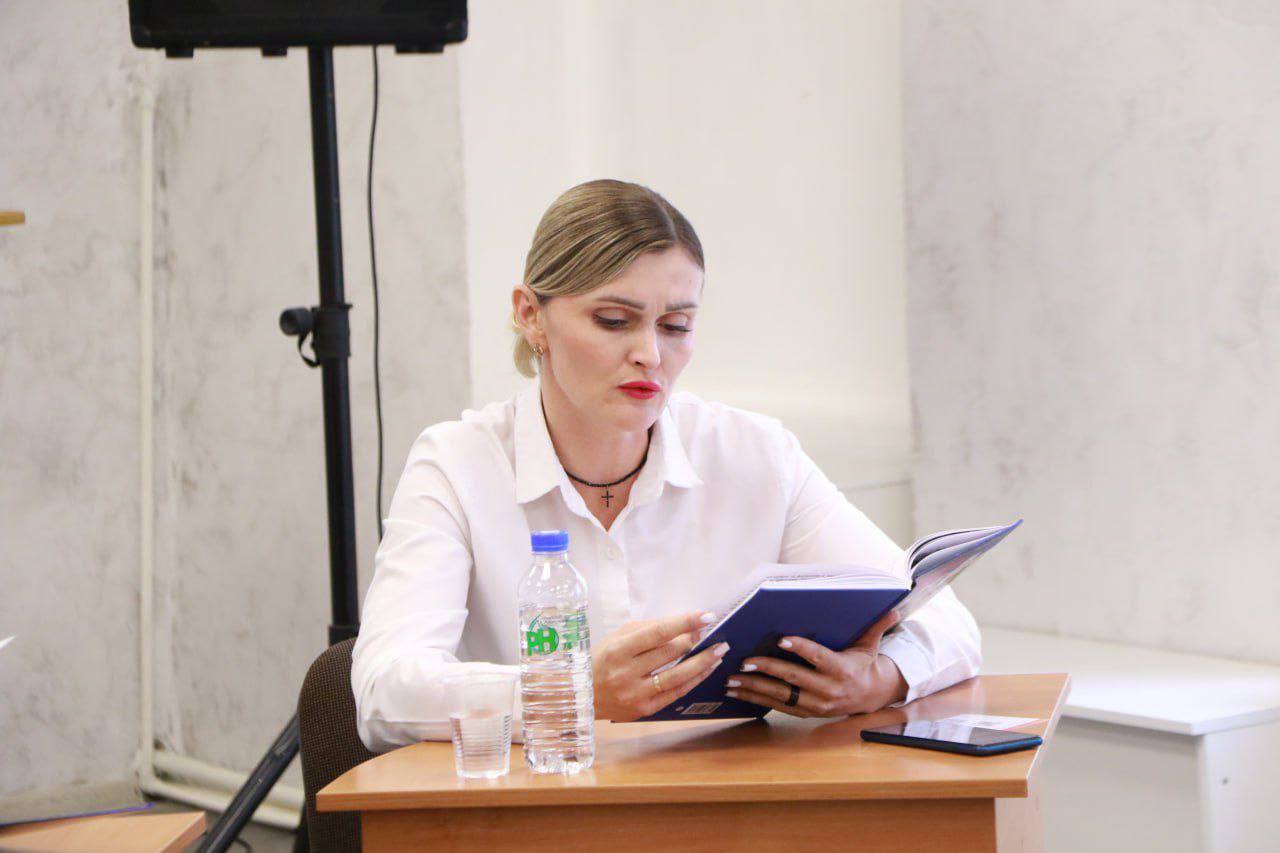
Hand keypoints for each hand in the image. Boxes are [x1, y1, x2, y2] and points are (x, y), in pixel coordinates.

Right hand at [593, 611, 729, 720]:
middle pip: (670, 653)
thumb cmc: (600, 659)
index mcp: (618, 649)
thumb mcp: (617, 637)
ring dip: (703, 662)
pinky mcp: (644, 710)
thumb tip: (683, 624)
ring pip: (678, 676)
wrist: (580, 696)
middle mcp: (626, 673)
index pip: (658, 633)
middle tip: (710, 631)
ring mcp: (635, 694)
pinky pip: (676, 693)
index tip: (705, 616)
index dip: (684, 623)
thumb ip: (648, 629)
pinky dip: (694, 680)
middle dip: (694, 640)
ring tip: (719, 650)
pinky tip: (706, 669)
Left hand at [725, 610, 906, 717]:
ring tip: (732, 679)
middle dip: (768, 669)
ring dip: (754, 687)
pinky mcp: (805, 713)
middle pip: (794, 678)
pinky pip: (776, 707)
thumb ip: (877, 627)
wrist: (870, 697)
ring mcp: (815, 704)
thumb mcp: (870, 646)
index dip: (801, 648)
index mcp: (842, 670)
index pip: (819, 657)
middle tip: (746, 659)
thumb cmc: (863, 664)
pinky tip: (737, 692)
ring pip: (780, 696)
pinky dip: (755, 699)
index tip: (781, 639)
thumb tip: (894, 609)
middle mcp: (828, 690)